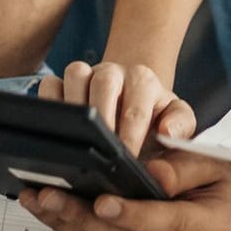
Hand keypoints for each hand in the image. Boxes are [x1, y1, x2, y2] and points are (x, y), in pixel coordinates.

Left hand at [20, 150, 230, 230]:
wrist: (227, 206)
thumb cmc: (217, 178)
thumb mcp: (210, 161)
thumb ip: (183, 167)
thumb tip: (154, 175)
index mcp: (214, 228)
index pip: (168, 223)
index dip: (132, 214)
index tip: (100, 200)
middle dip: (85, 219)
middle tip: (50, 194)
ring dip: (70, 227)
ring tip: (39, 200)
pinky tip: (52, 214)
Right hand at [39, 62, 194, 156]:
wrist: (134, 96)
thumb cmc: (153, 114)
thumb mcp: (177, 118)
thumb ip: (182, 125)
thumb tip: (168, 132)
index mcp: (143, 80)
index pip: (137, 106)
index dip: (131, 135)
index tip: (127, 159)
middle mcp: (113, 72)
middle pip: (104, 82)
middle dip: (102, 118)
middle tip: (101, 150)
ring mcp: (86, 74)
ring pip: (74, 75)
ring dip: (74, 107)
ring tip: (76, 140)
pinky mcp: (62, 82)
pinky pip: (49, 84)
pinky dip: (49, 103)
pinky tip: (53, 130)